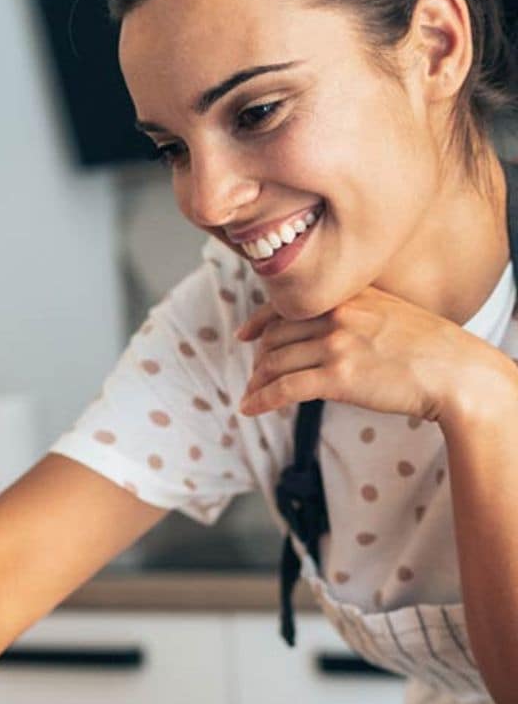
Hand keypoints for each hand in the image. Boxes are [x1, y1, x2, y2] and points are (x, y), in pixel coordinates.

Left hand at [235, 287, 509, 424]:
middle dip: (260, 358)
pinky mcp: (338, 377)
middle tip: (255, 375)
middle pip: (276, 335)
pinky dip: (261, 399)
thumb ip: (355, 312)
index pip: (287, 304)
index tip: (244, 335)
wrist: (458, 373)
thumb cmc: (430, 348)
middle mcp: (338, 314)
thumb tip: (322, 328)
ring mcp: (337, 344)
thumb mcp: (390, 311)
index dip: (258, 321)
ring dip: (258, 381)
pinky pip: (284, 388)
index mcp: (349, 295)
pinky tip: (250, 408)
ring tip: (253, 394)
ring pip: (275, 362)